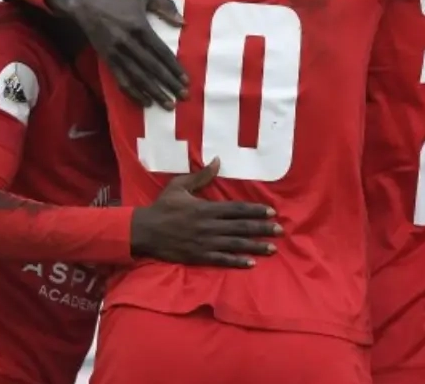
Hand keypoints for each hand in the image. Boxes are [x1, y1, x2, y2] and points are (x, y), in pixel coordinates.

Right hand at [48, 0, 187, 107]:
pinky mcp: (107, 60)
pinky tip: (145, 102)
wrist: (86, 3)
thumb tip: (183, 23)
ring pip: (138, 78)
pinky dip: (133, 93)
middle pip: (152, 68)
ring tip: (168, 105)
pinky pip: (121, 80)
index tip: (186, 80)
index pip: (161, 52)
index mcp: (139, 27)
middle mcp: (128, 43)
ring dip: (154, 92)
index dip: (174, 67)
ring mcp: (116, 53)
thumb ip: (165, 5)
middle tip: (183, 96)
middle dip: (169, 84)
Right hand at [130, 158, 281, 266]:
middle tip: (280, 230)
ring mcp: (205, 243)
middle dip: (262, 228)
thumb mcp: (179, 186)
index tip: (272, 212)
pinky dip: (236, 262)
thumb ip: (201, 176)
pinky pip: (221, 260)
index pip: (237, 209)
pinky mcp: (199, 257)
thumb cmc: (162, 207)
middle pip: (241, 227)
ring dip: (255, 247)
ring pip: (235, 245)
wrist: (144, 231)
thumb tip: (217, 160)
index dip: (255, 210)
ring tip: (272, 248)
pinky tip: (251, 264)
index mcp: (206, 208)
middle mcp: (209, 226)